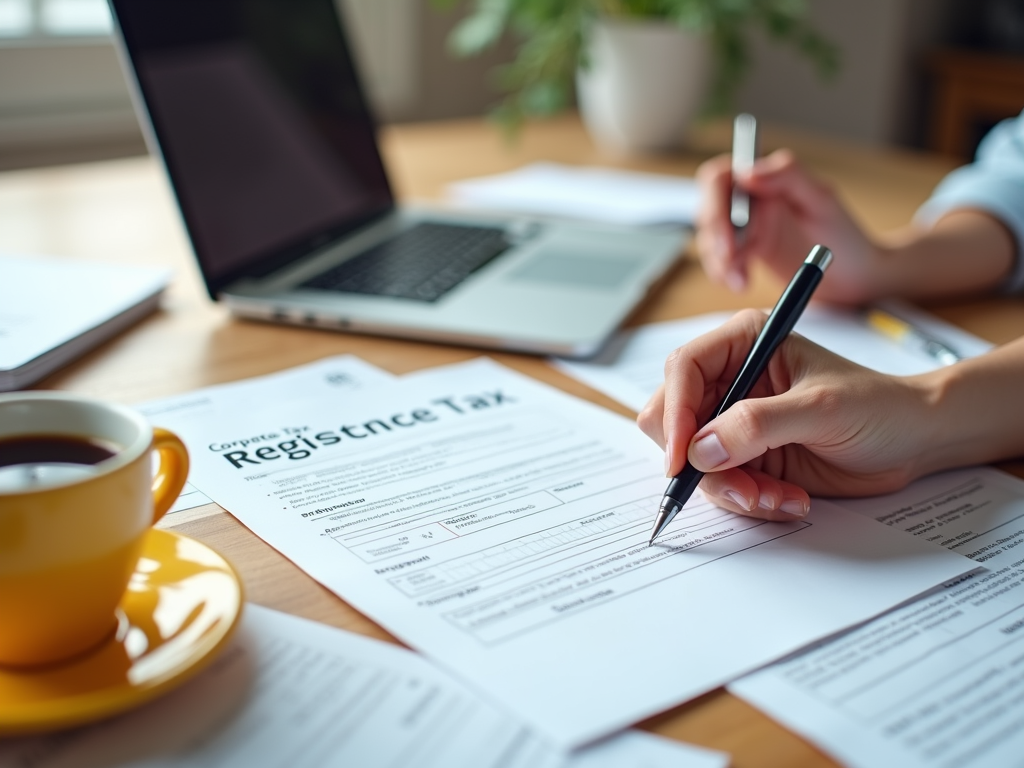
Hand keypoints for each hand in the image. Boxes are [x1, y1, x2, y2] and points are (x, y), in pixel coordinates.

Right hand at [636, 310, 934, 519]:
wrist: (914, 442)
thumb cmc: (878, 406)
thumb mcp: (819, 409)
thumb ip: (756, 425)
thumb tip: (699, 450)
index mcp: (744, 343)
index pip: (683, 370)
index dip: (675, 413)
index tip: (682, 458)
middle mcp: (731, 379)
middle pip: (673, 418)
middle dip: (700, 461)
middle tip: (739, 487)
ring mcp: (734, 422)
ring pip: (693, 461)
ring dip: (730, 488)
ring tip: (775, 498)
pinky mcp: (745, 457)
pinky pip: (721, 485)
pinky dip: (748, 500)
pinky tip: (787, 500)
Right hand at [695, 149, 880, 303]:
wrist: (857, 276)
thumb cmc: (846, 236)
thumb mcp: (821, 200)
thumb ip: (788, 176)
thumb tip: (746, 171)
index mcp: (767, 178)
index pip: (720, 178)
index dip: (715, 202)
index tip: (728, 229)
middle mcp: (751, 199)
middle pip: (710, 211)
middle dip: (716, 237)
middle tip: (730, 261)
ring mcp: (747, 227)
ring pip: (711, 238)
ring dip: (719, 261)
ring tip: (742, 281)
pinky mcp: (747, 252)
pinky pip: (722, 260)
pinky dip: (725, 273)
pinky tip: (742, 284)